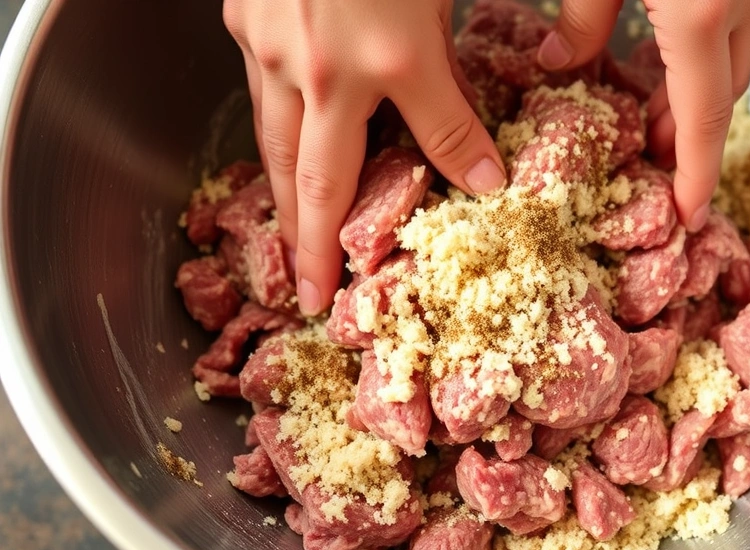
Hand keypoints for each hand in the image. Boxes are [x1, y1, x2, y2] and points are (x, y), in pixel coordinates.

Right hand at [223, 0, 506, 314]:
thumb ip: (454, 64)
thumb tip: (480, 141)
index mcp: (390, 55)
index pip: (437, 139)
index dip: (465, 173)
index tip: (477, 209)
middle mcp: (323, 65)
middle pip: (313, 178)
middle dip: (312, 246)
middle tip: (308, 296)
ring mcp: (272, 44)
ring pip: (273, 143)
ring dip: (283, 201)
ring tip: (292, 246)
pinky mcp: (244, 21)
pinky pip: (260, 95)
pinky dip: (273, 135)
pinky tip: (284, 154)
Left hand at [537, 0, 749, 231]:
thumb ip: (584, 15)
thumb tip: (555, 58)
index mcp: (700, 15)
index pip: (703, 117)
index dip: (698, 176)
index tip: (691, 216)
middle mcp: (740, 5)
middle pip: (722, 96)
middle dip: (690, 139)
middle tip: (651, 163)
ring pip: (731, 63)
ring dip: (696, 98)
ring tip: (654, 125)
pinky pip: (731, 32)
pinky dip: (704, 60)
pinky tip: (672, 67)